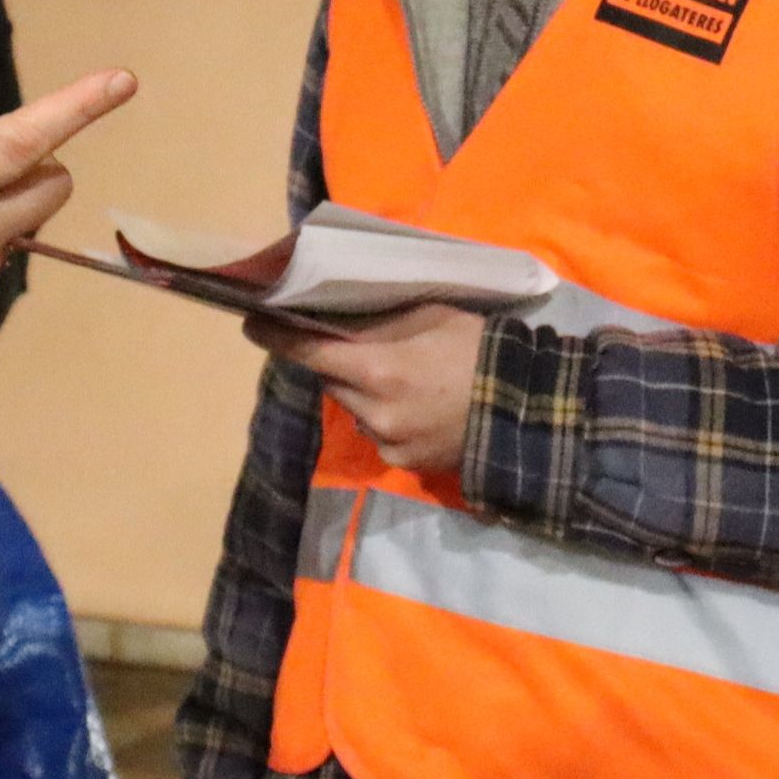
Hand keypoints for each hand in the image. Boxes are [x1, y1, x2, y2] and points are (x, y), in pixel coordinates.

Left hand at [246, 302, 483, 478]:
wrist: (526, 410)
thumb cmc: (479, 350)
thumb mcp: (430, 317)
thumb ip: (378, 322)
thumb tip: (334, 315)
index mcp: (379, 369)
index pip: (310, 351)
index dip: (277, 337)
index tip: (251, 323)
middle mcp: (373, 411)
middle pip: (330, 380)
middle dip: (336, 363)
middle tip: (358, 346)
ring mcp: (387, 442)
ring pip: (354, 409)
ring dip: (363, 393)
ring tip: (403, 379)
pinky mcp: (403, 463)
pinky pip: (377, 434)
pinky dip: (384, 418)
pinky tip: (418, 408)